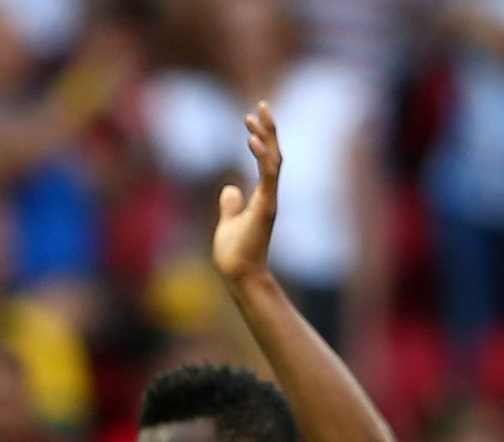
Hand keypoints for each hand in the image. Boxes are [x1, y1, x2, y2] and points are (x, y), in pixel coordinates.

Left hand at [211, 102, 280, 285]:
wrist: (239, 275)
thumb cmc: (235, 254)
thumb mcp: (229, 221)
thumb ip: (231, 205)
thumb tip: (229, 189)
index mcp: (262, 196)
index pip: (266, 160)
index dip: (262, 137)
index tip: (251, 117)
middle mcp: (269, 195)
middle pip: (274, 154)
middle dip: (268, 129)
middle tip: (261, 104)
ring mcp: (269, 200)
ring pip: (274, 160)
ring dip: (266, 136)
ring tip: (256, 115)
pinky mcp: (266, 207)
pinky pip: (268, 176)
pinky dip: (262, 156)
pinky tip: (252, 139)